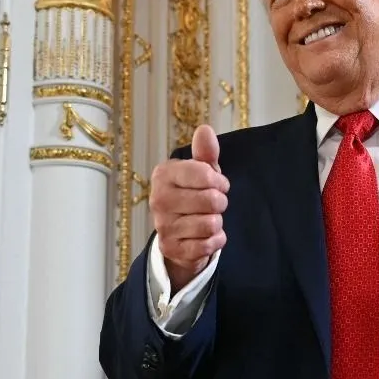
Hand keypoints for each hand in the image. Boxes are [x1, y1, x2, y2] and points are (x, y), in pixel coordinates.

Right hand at [149, 124, 229, 290]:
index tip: (219, 184)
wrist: (178, 233)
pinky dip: (215, 241)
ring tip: (207, 219)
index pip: (205, 175)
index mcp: (163, 175)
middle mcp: (158, 199)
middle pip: (212, 201)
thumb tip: (204, 130)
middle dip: (220, 203)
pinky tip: (205, 236)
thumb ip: (205, 152)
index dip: (220, 181)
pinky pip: (208, 245)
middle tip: (214, 204)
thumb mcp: (200, 172)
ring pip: (211, 224)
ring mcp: (163, 226)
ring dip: (216, 223)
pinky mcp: (171, 249)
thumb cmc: (192, 195)